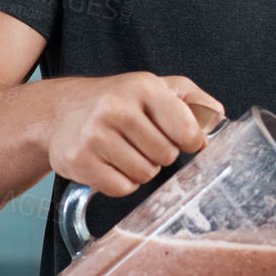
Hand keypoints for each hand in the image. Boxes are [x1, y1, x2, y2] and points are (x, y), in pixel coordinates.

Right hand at [49, 72, 222, 197]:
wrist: (57, 112)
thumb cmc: (114, 101)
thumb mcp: (153, 87)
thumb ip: (191, 100)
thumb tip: (217, 117)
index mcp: (142, 87)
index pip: (186, 129)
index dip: (191, 141)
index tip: (184, 139)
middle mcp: (116, 108)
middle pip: (167, 156)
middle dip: (161, 154)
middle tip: (142, 141)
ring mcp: (95, 135)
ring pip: (145, 174)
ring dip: (142, 169)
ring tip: (125, 150)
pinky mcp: (80, 161)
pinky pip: (122, 188)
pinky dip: (122, 182)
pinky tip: (111, 163)